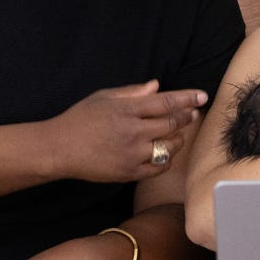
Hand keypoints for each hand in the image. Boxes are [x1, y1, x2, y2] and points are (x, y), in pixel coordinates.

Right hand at [47, 80, 206, 182]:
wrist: (59, 148)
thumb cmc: (80, 119)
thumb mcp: (104, 97)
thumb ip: (132, 92)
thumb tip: (157, 86)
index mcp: (127, 109)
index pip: (166, 102)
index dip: (187, 98)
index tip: (201, 96)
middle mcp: (133, 131)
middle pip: (171, 123)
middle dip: (186, 117)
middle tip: (193, 113)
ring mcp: (132, 153)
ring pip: (169, 147)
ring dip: (178, 139)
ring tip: (178, 134)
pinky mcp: (129, 172)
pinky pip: (158, 167)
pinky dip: (165, 160)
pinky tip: (164, 153)